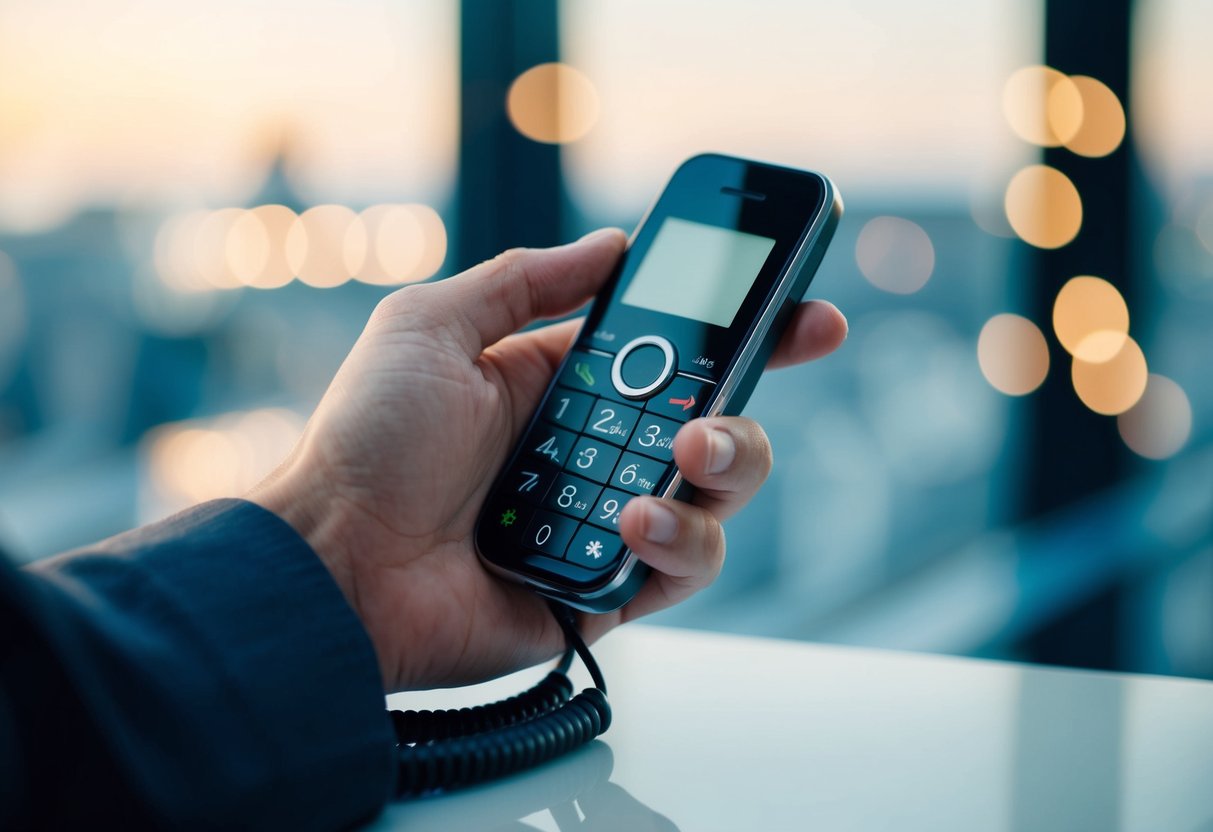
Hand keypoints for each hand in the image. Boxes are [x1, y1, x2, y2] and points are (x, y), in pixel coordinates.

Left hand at [250, 229, 846, 690]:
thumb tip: (610, 245)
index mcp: (563, 384)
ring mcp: (608, 519)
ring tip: (677, 459)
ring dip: (722, 471)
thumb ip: (522, 281)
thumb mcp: (431, 326)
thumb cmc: (368, 442)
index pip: (675, 352)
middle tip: (715, 409)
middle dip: (744, 410)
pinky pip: (686, 566)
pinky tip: (634, 524)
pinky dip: (679, 542)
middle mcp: (598, 450)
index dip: (745, 333)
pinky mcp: (611, 588)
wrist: (337, 563)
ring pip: (718, 495)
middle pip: (717, 423)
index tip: (804, 314)